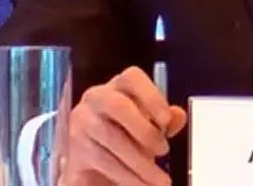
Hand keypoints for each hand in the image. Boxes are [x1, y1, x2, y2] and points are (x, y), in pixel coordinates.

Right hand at [64, 65, 186, 185]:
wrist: (94, 167)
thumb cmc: (126, 137)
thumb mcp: (148, 127)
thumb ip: (164, 120)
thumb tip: (178, 115)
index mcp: (118, 87)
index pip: (132, 78)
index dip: (151, 96)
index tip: (167, 119)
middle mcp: (96, 98)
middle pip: (118, 105)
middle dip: (144, 130)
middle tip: (163, 150)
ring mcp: (81, 122)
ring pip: (112, 138)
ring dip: (140, 163)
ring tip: (160, 180)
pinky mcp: (74, 150)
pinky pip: (104, 162)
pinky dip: (128, 177)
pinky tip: (142, 185)